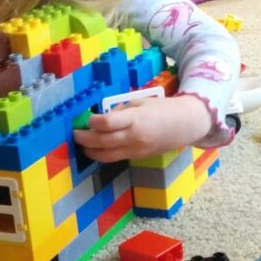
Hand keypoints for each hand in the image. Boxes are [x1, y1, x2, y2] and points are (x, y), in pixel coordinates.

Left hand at [72, 95, 212, 162]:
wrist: (184, 125)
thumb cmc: (162, 109)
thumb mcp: (140, 102)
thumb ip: (120, 111)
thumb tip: (102, 118)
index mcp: (135, 119)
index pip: (107, 123)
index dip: (92, 121)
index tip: (87, 119)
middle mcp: (134, 136)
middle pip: (102, 141)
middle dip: (84, 138)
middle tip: (75, 133)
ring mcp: (136, 150)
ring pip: (106, 155)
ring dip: (90, 151)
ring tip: (82, 144)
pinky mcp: (137, 157)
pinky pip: (115, 158)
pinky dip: (102, 154)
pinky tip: (96, 148)